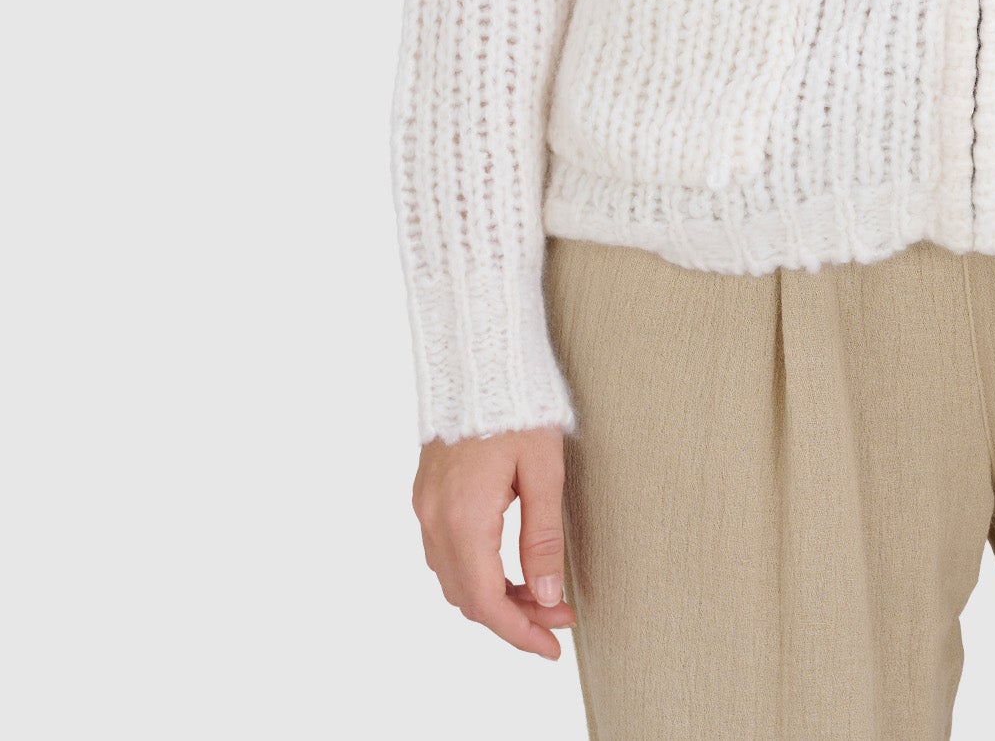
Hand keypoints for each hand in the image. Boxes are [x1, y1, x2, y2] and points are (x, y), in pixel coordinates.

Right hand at [412, 426, 575, 657]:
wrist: (477, 357)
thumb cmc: (518, 405)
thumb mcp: (543, 470)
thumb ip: (543, 536)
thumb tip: (547, 594)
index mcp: (464, 518)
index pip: (487, 602)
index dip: (520, 633)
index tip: (552, 647)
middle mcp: (435, 520)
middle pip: (468, 598)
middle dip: (514, 617)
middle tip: (559, 616)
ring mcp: (425, 508)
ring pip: (454, 580)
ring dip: (494, 596)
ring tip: (540, 593)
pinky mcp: (426, 495)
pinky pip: (445, 554)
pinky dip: (475, 573)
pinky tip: (508, 565)